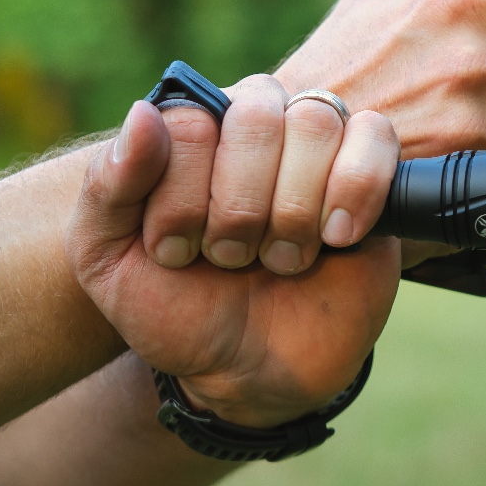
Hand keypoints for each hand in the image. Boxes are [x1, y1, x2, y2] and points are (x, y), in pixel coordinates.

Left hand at [66, 84, 400, 427]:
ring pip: (314, 123)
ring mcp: (318, 149)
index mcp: (192, 135)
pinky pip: (376, 136)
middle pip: (255, 117)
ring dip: (293, 209)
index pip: (190, 119)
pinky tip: (337, 236)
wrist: (248, 372)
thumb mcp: (109, 262)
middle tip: (231, 260)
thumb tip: (143, 114)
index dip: (181, 196)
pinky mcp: (376, 176)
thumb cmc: (178, 310)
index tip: (175, 253)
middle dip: (238, 208)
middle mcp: (257, 129)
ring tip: (281, 259)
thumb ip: (108, 187)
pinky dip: (356, 187)